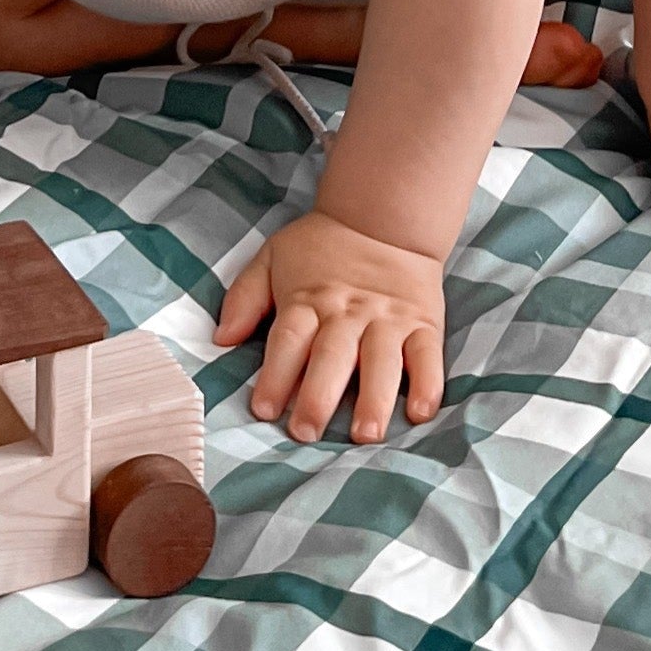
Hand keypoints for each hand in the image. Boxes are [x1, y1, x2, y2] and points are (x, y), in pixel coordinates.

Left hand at [213, 210, 446, 445]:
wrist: (383, 216)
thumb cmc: (321, 246)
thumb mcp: (273, 257)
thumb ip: (245, 297)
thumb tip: (222, 339)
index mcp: (308, 300)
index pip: (289, 340)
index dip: (275, 375)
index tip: (264, 410)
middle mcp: (348, 313)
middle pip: (332, 356)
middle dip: (318, 396)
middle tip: (306, 432)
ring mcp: (388, 319)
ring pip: (382, 361)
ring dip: (374, 399)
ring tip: (364, 434)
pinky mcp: (423, 323)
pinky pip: (428, 355)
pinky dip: (427, 384)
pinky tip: (419, 412)